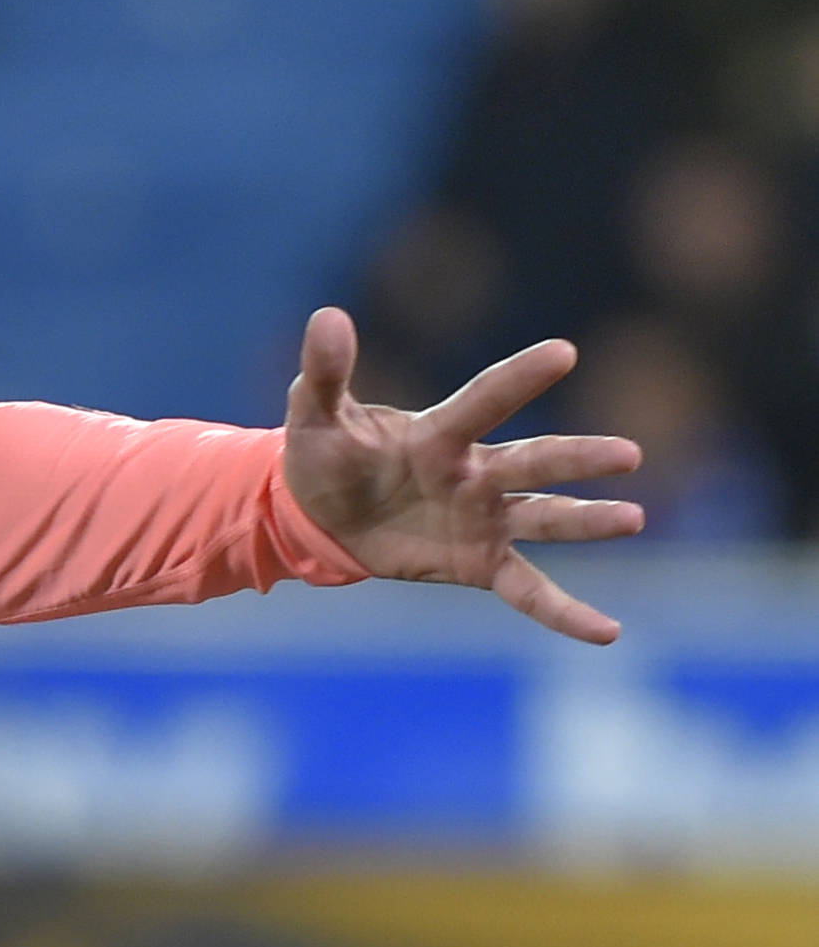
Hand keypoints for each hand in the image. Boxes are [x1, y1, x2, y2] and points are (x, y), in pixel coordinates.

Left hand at [281, 306, 644, 643]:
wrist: (318, 515)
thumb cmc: (327, 454)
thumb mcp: (315, 415)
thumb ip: (326, 370)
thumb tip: (328, 315)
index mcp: (440, 432)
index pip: (484, 400)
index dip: (519, 378)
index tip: (563, 352)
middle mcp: (476, 472)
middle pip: (533, 460)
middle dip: (577, 458)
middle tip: (627, 454)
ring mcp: (484, 519)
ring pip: (544, 517)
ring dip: (586, 521)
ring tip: (632, 517)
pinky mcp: (479, 562)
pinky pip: (529, 589)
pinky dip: (564, 611)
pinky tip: (607, 631)